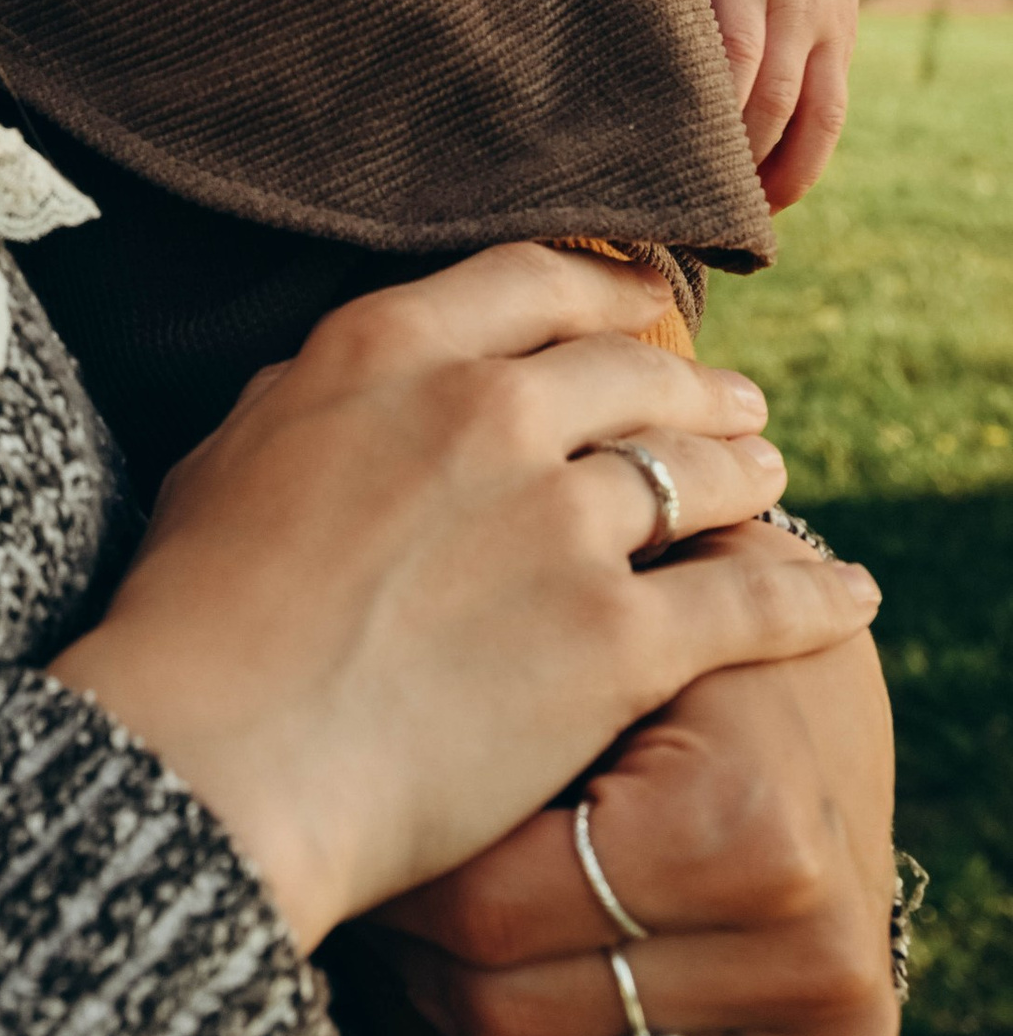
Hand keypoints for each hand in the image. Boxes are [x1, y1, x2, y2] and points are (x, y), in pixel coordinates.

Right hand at [47, 247, 879, 956]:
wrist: (217, 754)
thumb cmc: (193, 620)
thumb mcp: (227, 455)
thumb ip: (311, 400)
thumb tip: (358, 390)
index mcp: (387, 349)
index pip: (533, 282)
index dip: (604, 290)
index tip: (640, 303)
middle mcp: (486, 408)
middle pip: (633, 370)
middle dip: (695, 384)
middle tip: (732, 401)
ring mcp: (559, 519)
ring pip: (699, 470)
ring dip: (750, 471)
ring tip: (773, 480)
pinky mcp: (614, 636)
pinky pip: (746, 599)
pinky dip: (807, 594)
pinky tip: (842, 593)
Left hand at [373, 526, 898, 1035]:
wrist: (826, 687)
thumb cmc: (673, 633)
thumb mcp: (593, 633)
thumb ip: (491, 682)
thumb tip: (290, 703)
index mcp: (744, 829)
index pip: (488, 907)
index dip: (392, 864)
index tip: (330, 822)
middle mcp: (808, 947)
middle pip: (508, 1004)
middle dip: (417, 942)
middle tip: (363, 871)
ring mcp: (837, 1030)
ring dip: (460, 998)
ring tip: (418, 913)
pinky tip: (499, 976)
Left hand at [682, 0, 861, 205]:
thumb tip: (593, 68)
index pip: (731, 50)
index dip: (707, 110)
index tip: (665, 158)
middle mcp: (790, 0)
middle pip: (771, 95)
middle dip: (735, 158)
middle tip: (687, 210)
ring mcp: (825, 23)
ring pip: (812, 115)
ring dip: (777, 174)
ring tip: (735, 220)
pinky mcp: (845, 41)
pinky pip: (833, 113)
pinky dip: (806, 160)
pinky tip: (771, 196)